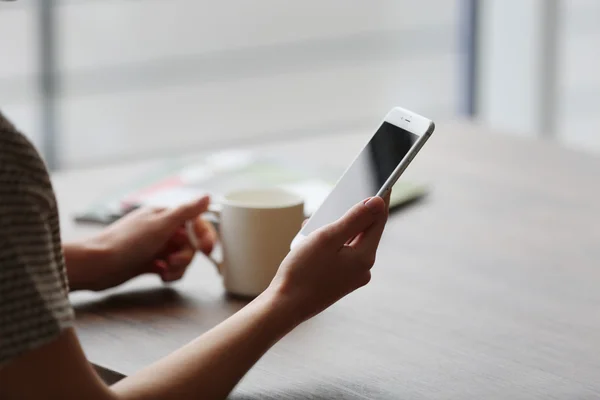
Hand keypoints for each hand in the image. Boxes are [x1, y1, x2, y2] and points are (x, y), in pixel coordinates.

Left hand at [66, 196, 216, 290]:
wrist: (97, 265)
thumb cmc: (127, 242)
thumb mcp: (161, 224)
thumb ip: (186, 212)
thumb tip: (208, 197)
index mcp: (165, 215)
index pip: (195, 222)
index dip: (204, 235)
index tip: (207, 249)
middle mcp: (162, 229)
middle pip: (190, 243)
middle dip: (186, 255)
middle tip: (172, 261)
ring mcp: (156, 246)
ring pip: (182, 257)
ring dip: (178, 267)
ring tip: (164, 270)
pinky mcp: (150, 262)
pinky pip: (170, 268)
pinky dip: (168, 273)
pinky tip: (157, 274)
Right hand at [267, 191, 389, 324]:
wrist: (284, 307)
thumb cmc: (302, 272)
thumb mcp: (327, 238)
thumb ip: (354, 218)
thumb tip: (377, 202)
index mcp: (365, 258)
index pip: (379, 220)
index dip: (379, 198)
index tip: (382, 179)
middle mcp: (363, 269)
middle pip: (364, 231)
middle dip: (351, 214)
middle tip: (342, 196)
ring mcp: (351, 277)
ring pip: (350, 242)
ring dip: (335, 228)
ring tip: (316, 223)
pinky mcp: (339, 281)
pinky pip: (340, 254)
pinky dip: (329, 243)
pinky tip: (311, 240)